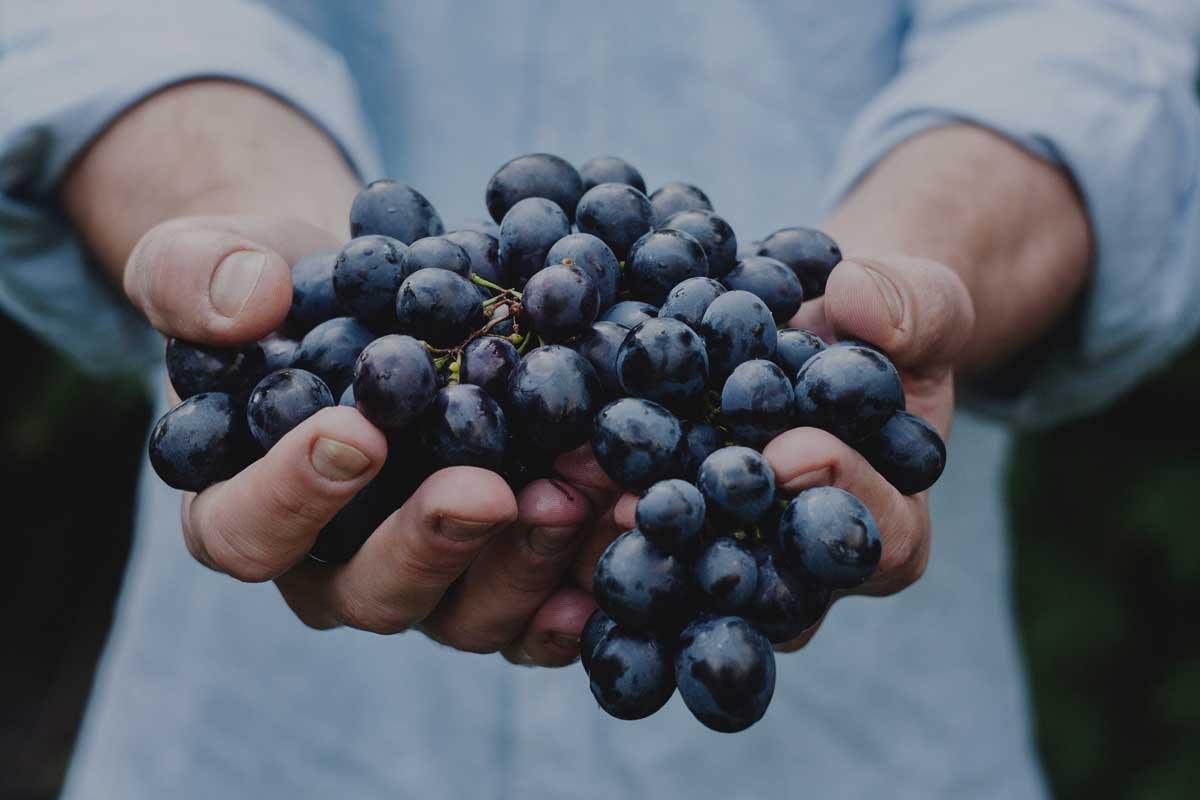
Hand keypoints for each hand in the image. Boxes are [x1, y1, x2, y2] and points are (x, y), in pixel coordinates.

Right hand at [125, 213, 607, 664]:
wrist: (374, 297)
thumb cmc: (279, 287)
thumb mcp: (212, 258)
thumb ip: (196, 276)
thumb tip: (247, 301)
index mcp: (244, 508)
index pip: (246, 532)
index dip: (292, 496)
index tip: (355, 432)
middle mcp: (334, 567)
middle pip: (372, 593)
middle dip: (433, 542)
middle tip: (487, 490)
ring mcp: (428, 580)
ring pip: (468, 613)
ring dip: (528, 561)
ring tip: (580, 493)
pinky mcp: (501, 572)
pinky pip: (541, 611)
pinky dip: (587, 584)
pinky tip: (629, 538)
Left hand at [581, 255, 973, 649]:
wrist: (815, 329)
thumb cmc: (882, 325)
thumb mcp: (921, 303)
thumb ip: (914, 307)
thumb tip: (859, 303)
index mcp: (889, 526)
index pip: (879, 536)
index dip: (841, 495)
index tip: (792, 450)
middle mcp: (805, 567)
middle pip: (770, 584)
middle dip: (713, 541)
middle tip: (656, 504)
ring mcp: (733, 559)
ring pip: (690, 579)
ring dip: (635, 543)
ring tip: (584, 496)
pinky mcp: (672, 534)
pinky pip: (636, 542)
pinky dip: (590, 514)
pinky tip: (547, 483)